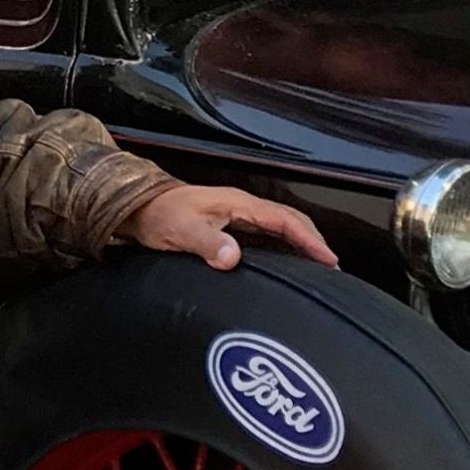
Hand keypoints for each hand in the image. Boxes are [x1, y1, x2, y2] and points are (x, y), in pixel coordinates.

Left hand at [115, 185, 338, 270]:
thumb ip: (207, 244)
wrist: (136, 207)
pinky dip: (284, 245)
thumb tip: (233, 258)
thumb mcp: (180, 231)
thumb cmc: (157, 215)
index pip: (284, 219)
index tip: (329, 259)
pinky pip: (266, 233)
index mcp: (237, 204)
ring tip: (318, 266)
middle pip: (289, 220)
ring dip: (301, 242)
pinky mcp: (229, 224)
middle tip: (332, 266)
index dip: (309, 239)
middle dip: (313, 240)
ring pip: (280, 225)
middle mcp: (241, 206)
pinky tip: (286, 261)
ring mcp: (236, 214)